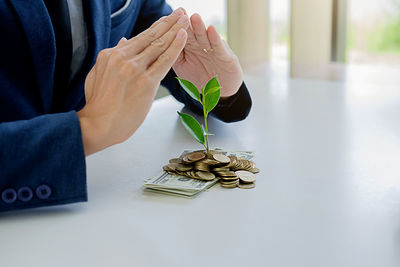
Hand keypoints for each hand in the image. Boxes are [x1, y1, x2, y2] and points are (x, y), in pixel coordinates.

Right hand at [77, 9, 188, 155]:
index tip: (165, 20)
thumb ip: (113, 58)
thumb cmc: (98, 106)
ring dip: (174, 30)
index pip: (139, 38)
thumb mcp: (98, 75)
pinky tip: (183, 36)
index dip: (155, 27)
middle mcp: (122, 58)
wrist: (98, 125)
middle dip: (168, 23)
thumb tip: (124, 41)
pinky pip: (164, 60)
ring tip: (185, 19)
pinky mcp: (146, 82)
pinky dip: (175, 47)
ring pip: (159, 45)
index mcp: (111, 55)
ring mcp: (134, 69)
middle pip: (150, 37)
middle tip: (179, 13)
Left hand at [173, 12, 242, 97]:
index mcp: (187, 48)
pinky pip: (218, 46)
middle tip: (180, 12)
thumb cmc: (200, 78)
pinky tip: (211, 29)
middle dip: (185, 23)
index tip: (166, 19)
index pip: (179, 36)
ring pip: (204, 37)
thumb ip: (172, 56)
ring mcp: (212, 50)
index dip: (173, 29)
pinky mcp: (224, 55)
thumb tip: (155, 47)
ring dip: (199, 27)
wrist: (219, 91)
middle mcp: (199, 46)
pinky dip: (214, 38)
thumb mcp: (182, 68)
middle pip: (191, 33)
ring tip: (194, 17)